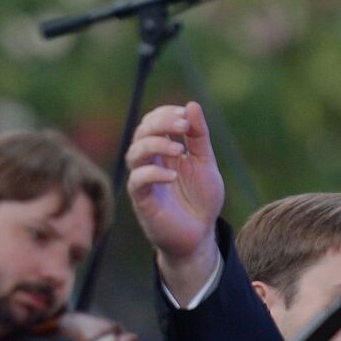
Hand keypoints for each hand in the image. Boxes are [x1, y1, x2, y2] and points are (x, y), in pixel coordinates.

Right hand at [126, 101, 224, 302]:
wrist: (199, 236)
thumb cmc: (200, 200)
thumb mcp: (205, 163)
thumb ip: (199, 136)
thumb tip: (191, 104)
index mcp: (164, 150)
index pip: (153, 121)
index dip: (166, 114)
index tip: (185, 116)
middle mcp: (150, 162)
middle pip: (141, 132)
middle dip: (160, 123)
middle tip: (183, 126)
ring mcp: (144, 181)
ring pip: (135, 153)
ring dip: (156, 144)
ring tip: (180, 150)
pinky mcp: (143, 201)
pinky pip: (138, 181)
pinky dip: (153, 173)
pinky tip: (173, 176)